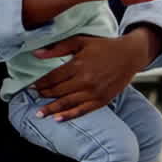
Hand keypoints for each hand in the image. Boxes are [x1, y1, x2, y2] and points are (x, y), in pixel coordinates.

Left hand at [31, 29, 159, 120]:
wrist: (129, 56)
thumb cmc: (104, 47)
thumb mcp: (81, 42)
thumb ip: (58, 48)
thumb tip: (36, 53)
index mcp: (78, 65)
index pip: (52, 77)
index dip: (40, 82)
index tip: (31, 85)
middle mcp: (84, 80)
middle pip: (57, 91)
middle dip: (43, 95)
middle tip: (33, 97)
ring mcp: (93, 92)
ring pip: (67, 103)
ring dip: (51, 109)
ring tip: (38, 114)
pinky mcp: (101, 100)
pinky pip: (82, 111)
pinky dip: (69, 116)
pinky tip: (57, 119)